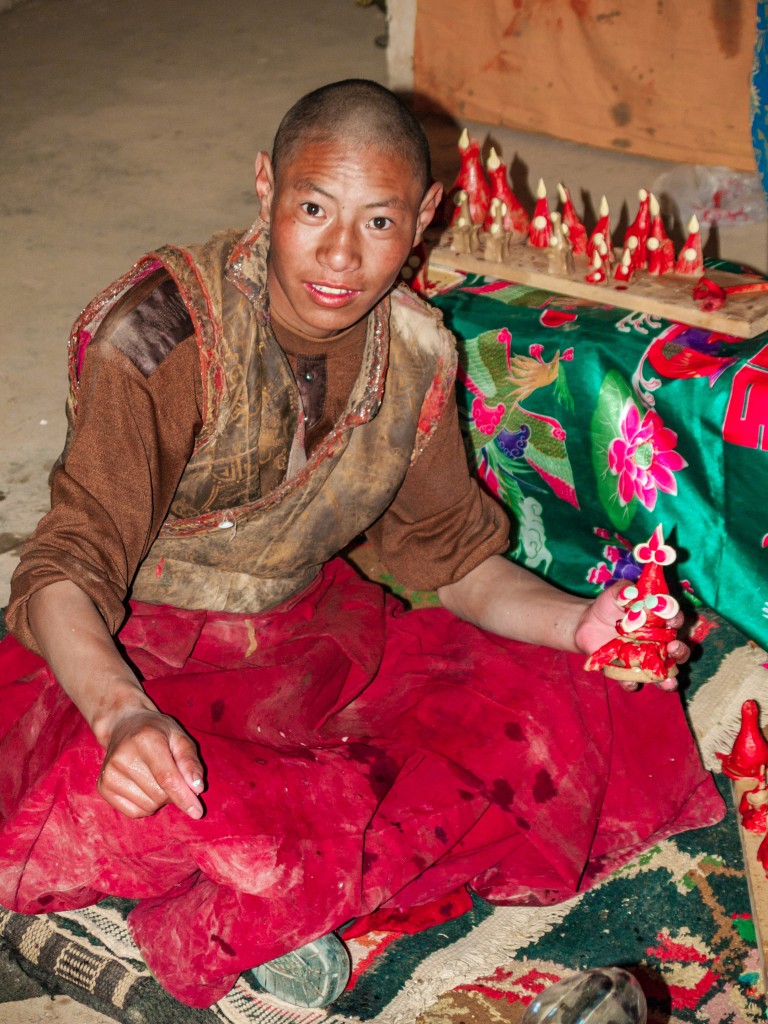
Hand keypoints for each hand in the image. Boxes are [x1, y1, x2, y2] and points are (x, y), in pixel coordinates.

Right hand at [98, 709, 205, 819]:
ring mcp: (109, 773)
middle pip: (159, 795)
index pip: (167, 778)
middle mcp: (123, 757)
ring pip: (148, 806)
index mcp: (146, 740)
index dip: (184, 797)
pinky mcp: (103, 787)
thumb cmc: (157, 732)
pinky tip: (143, 786)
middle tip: (171, 775)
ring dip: (160, 799)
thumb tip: (198, 789)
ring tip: (155, 777)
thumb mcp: (179, 737)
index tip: (198, 812)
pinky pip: (134, 812)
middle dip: (173, 793)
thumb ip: (190, 761)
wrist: (123, 725)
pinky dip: (146, 805)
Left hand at [574, 582, 688, 692]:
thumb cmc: (608, 605)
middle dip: (680, 651)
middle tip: (673, 648)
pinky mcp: (625, 671)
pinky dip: (632, 684)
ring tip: (668, 682)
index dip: (676, 620)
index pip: (674, 621)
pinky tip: (630, 682)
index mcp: (659, 622)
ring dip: (668, 680)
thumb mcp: (616, 593)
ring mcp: (644, 659)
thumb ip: (625, 590)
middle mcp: (658, 643)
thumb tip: (632, 591)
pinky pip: (632, 681)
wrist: (587, 622)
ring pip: (663, 673)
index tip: (671, 621)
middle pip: (678, 651)